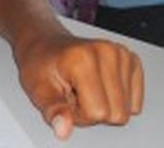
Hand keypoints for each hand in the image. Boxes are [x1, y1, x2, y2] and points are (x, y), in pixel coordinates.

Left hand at [16, 32, 142, 139]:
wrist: (45, 45)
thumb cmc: (40, 64)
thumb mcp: (38, 89)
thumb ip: (54, 110)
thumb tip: (63, 128)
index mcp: (82, 58)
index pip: (97, 112)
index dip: (79, 114)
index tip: (65, 98)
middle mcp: (106, 52)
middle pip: (117, 113)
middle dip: (93, 111)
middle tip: (74, 93)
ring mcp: (121, 55)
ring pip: (127, 109)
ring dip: (104, 104)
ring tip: (84, 87)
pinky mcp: (131, 60)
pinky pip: (134, 100)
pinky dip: (117, 98)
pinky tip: (98, 85)